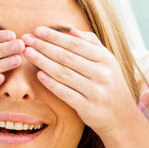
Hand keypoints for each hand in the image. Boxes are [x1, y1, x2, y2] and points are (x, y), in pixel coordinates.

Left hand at [21, 27, 136, 134]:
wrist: (122, 118)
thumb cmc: (111, 86)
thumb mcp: (108, 62)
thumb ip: (92, 44)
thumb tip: (71, 30)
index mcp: (106, 59)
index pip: (75, 44)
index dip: (55, 36)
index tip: (38, 30)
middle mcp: (102, 74)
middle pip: (66, 57)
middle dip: (44, 46)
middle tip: (26, 39)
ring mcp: (95, 91)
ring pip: (63, 73)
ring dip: (42, 61)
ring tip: (28, 53)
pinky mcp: (88, 108)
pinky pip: (65, 93)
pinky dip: (51, 83)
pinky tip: (39, 75)